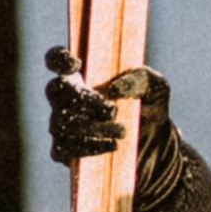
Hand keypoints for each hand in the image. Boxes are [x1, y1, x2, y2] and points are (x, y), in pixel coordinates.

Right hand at [46, 46, 170, 170]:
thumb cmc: (150, 109)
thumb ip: (141, 78)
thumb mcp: (155, 88)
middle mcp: (67, 99)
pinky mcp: (66, 151)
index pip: (55, 60)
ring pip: (60, 122)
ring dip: (92, 127)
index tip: (78, 65)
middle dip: (84, 99)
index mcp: (84, 76)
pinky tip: (111, 146)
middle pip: (55, 90)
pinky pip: (62, 149)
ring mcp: (63, 125)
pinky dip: (87, 147)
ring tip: (121, 132)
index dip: (58, 59)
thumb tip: (114, 88)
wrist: (155, 146)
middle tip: (113, 110)